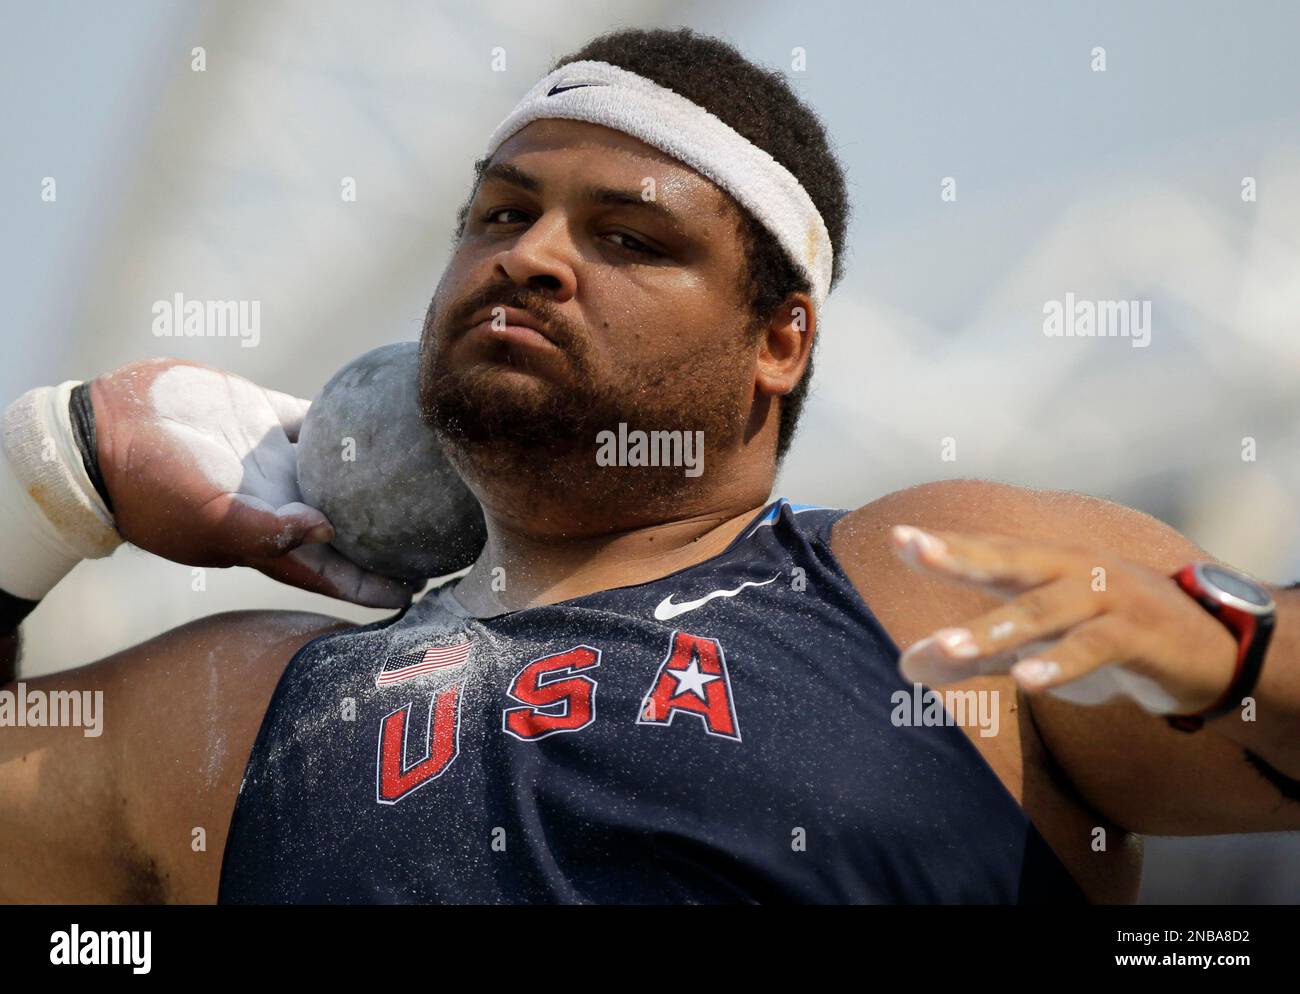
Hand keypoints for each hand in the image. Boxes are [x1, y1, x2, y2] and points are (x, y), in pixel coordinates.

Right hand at [89, 358, 415, 607]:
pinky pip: (317, 420)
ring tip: (424, 475)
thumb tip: (329, 528)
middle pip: (347, 526)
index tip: (417, 590)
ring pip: (339, 473)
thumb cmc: (153, 486)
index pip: (331, 572)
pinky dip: (347, 419)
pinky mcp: (262, 418)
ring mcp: (272, 461)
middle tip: (438, 536)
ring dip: (374, 476)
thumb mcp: (210, 517)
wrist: (106, 429)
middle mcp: (277, 503)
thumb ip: (267, 530)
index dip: (372, 585)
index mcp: (266, 539)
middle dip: (387, 536)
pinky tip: (385, 411)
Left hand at [889, 524, 1238, 715]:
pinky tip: (1028, 681)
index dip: (944, 545)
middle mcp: (1069, 571)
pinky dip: (1059, 663)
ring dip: (994, 629)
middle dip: (958, 554)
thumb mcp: (1034, 649)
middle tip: (911, 548)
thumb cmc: (1106, 641)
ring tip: (947, 647)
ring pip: (1043, 609)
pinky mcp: (1138, 633)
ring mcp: (1106, 597)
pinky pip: (1092, 646)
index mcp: (1043, 568)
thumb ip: (976, 656)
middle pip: (1008, 559)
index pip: (986, 552)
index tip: (896, 537)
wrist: (1209, 651)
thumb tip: (906, 666)